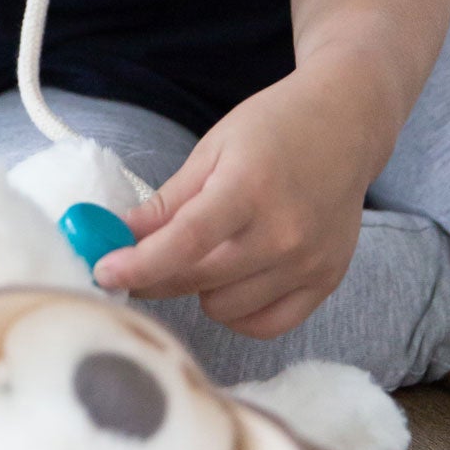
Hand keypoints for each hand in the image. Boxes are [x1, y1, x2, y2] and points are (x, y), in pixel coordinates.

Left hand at [92, 71, 373, 338]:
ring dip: (201, 289)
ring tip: (207, 251)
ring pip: (225, 309)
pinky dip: (238, 311)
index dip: (138, 265)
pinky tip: (231, 279)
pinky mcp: (327, 281)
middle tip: (135, 260)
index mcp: (249, 188)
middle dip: (155, 275)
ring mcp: (310, 262)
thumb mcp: (212, 149)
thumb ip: (168, 201)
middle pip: (199, 279)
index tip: (103, 273)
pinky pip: (265, 325)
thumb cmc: (273, 127)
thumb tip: (118, 237)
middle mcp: (285, 232)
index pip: (185, 243)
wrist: (346, 124)